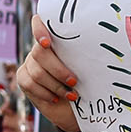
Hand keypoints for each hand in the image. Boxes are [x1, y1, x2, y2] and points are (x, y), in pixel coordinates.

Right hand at [14, 17, 81, 131]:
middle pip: (40, 53)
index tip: (46, 43)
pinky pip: (30, 83)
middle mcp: (40, 50)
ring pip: (37, 72)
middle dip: (58, 70)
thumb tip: (107, 47)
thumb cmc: (88, 86)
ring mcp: (30, 63)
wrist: (76, 108)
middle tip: (74, 82)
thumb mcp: (92, 70)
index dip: (39, 29)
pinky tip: (56, 98)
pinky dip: (46, 93)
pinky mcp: (23, 78)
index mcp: (57, 41)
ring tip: (72, 95)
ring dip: (56, 85)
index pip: (40, 23)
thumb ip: (88, 58)